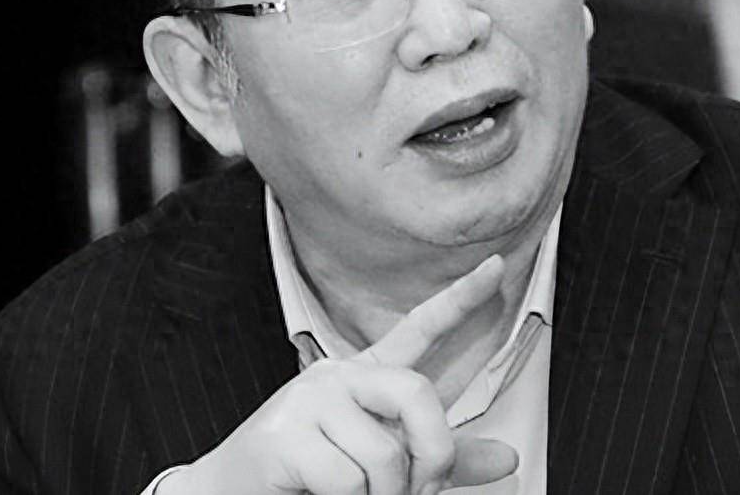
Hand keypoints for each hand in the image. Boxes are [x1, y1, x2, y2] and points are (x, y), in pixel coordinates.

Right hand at [158, 254, 515, 494]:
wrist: (231, 493)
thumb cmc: (312, 477)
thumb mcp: (387, 464)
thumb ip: (442, 457)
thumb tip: (508, 458)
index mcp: (366, 377)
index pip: (420, 329)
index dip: (460, 299)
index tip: (495, 268)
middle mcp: (339, 377)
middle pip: (416, 392)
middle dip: (434, 453)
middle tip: (420, 490)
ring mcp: (309, 400)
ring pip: (385, 454)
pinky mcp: (285, 434)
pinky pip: (348, 479)